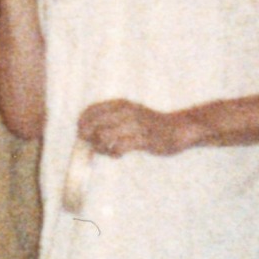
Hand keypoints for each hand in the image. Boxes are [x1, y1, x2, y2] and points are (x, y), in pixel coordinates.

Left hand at [78, 97, 198, 157]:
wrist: (177, 129)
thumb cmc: (149, 124)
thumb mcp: (129, 114)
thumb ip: (110, 118)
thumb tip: (86, 130)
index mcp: (120, 104)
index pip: (90, 110)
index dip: (82, 123)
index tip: (83, 135)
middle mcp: (125, 111)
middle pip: (94, 124)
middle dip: (88, 137)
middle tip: (95, 146)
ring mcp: (134, 124)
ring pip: (103, 136)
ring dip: (101, 147)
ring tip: (109, 151)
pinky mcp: (142, 139)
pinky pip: (119, 147)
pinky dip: (114, 153)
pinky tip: (119, 155)